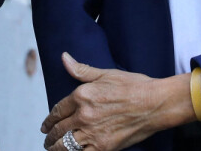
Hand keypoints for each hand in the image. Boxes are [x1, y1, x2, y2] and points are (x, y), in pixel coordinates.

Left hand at [40, 54, 194, 150]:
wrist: (155, 104)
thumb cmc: (134, 86)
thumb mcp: (106, 74)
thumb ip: (81, 70)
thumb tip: (64, 58)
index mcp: (81, 96)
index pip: (57, 110)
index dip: (49, 120)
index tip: (45, 125)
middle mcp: (83, 115)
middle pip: (59, 129)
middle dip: (50, 136)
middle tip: (47, 139)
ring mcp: (92, 133)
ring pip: (65, 145)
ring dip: (56, 148)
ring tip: (53, 148)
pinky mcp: (103, 147)